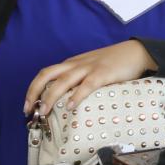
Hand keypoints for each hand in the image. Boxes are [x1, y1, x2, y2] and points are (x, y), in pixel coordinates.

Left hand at [23, 40, 158, 115]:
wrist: (137, 52)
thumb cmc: (115, 63)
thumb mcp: (92, 68)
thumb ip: (80, 80)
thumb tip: (66, 102)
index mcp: (72, 63)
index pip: (46, 74)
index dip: (33, 89)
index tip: (27, 106)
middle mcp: (76, 64)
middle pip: (47, 74)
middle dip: (34, 92)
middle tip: (29, 110)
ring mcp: (89, 68)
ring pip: (62, 81)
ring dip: (50, 97)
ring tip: (43, 112)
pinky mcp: (103, 74)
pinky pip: (86, 85)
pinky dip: (76, 96)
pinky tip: (70, 107)